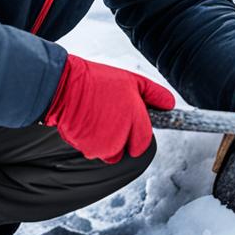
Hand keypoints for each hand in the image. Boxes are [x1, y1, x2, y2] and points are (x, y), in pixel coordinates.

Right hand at [43, 54, 174, 163]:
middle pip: (127, 150)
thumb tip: (170, 105)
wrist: (65, 87)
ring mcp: (103, 144)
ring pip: (110, 153)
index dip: (137, 135)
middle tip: (111, 119)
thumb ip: (154, 94)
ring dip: (106, 142)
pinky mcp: (87, 148)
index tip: (130, 125)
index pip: (143, 143)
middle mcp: (121, 135)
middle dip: (122, 139)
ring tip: (98, 119)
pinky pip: (93, 151)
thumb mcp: (132, 81)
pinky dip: (91, 142)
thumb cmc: (98, 82)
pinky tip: (87, 124)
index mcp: (135, 118)